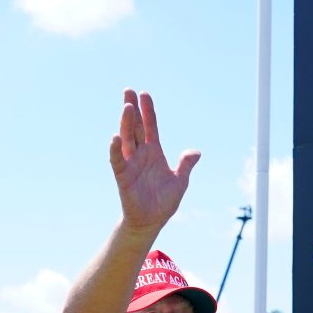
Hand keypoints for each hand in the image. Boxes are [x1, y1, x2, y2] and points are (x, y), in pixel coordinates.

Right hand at [109, 89, 199, 231]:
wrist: (151, 221)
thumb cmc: (164, 202)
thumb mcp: (180, 181)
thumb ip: (185, 165)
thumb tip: (196, 152)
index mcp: (154, 152)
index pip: (150, 127)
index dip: (148, 111)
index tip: (144, 95)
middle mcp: (140, 154)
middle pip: (135, 127)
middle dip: (132, 109)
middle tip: (128, 91)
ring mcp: (130, 163)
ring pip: (127, 139)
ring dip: (126, 123)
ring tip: (126, 107)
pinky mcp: (122, 176)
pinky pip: (118, 160)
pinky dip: (116, 149)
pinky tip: (116, 137)